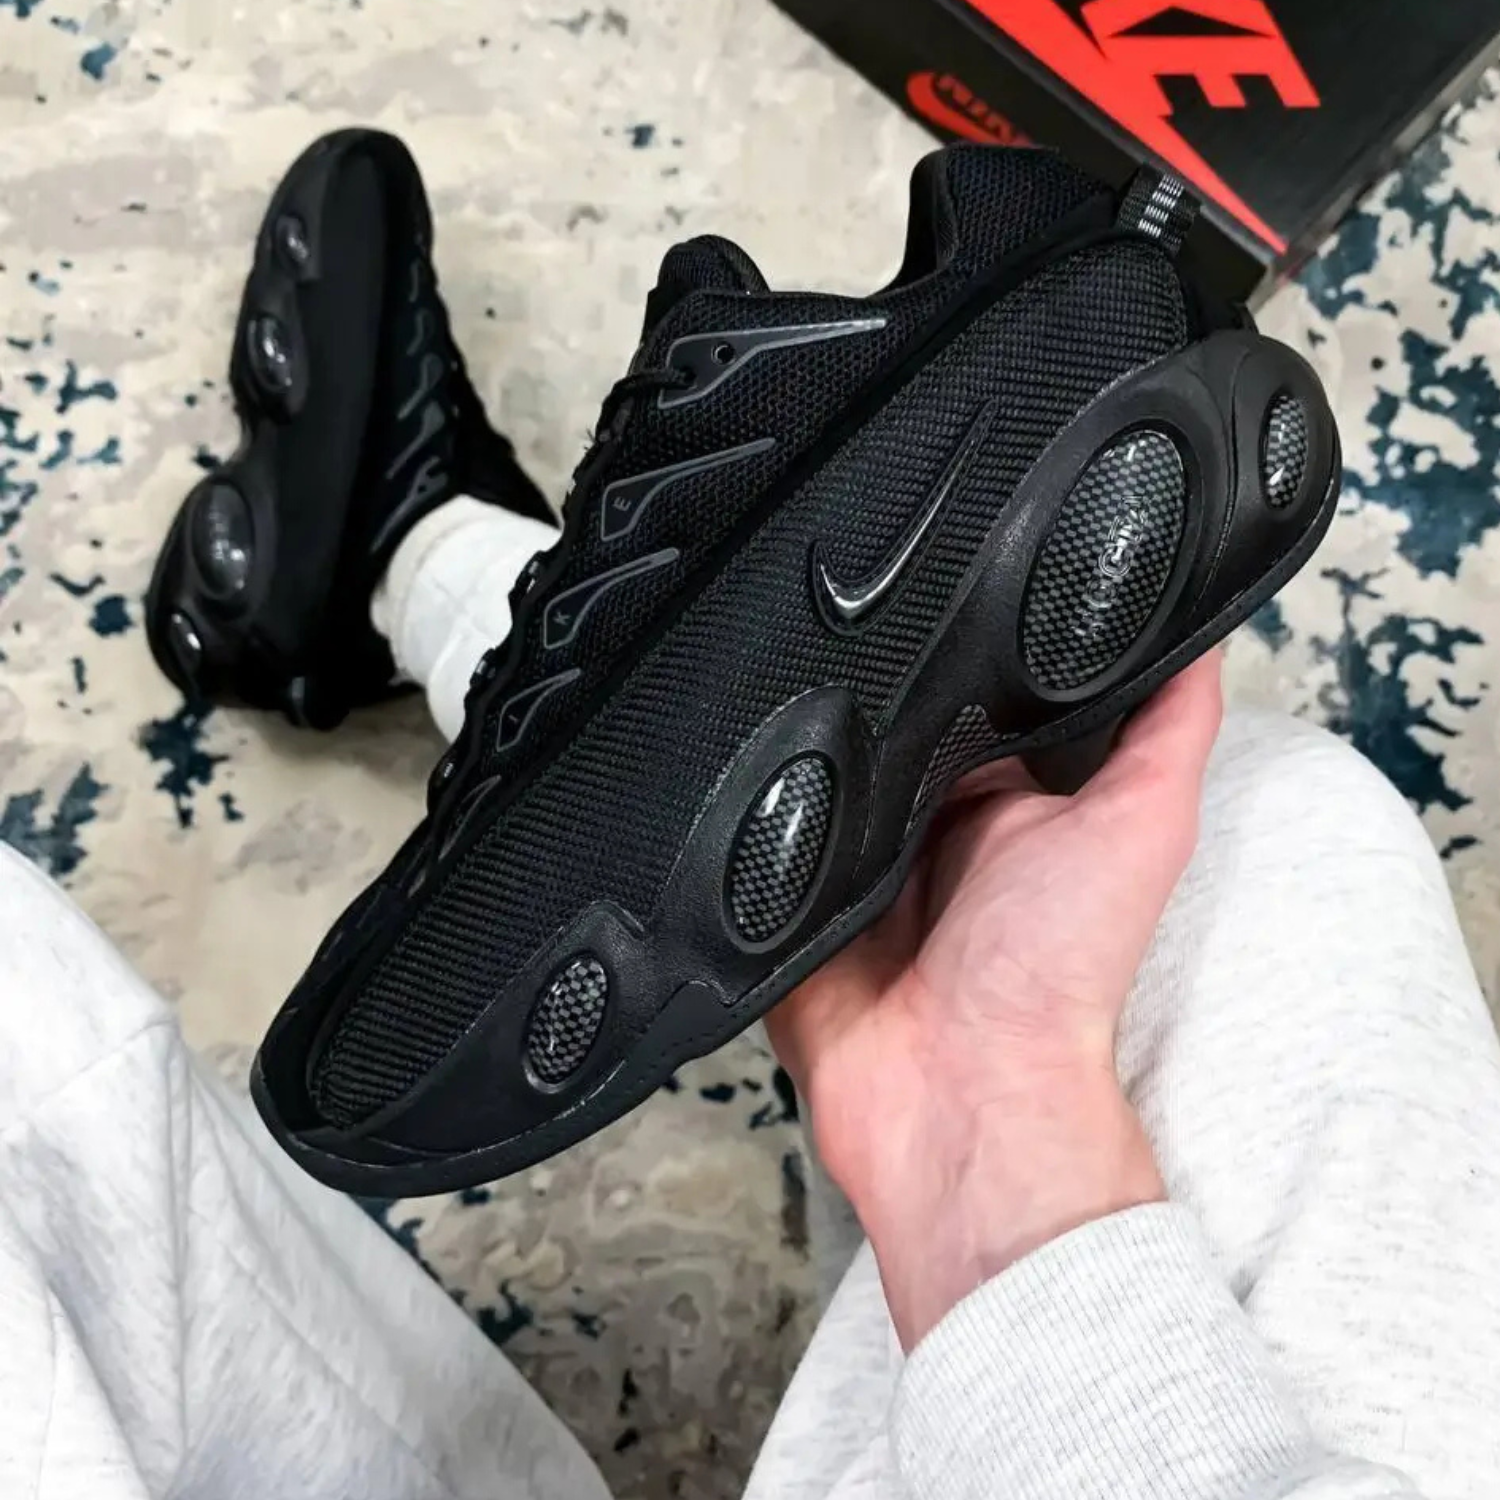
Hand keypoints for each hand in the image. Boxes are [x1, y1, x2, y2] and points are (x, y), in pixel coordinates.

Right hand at [766, 654, 1223, 1346]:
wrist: (958, 1091)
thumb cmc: (1060, 970)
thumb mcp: (1142, 825)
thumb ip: (1170, 728)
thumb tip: (1202, 623)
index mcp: (1003, 800)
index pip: (971, 693)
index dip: (959, 633)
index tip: (944, 561)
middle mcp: (923, 822)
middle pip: (882, 716)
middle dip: (863, 664)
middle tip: (840, 596)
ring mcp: (850, 858)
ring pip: (811, 760)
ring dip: (794, 719)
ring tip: (776, 647)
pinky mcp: (789, 896)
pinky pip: (750, 829)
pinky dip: (741, 793)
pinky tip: (731, 736)